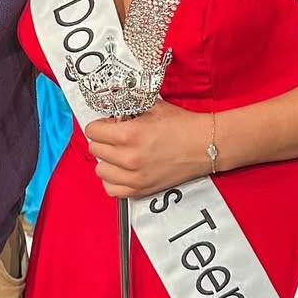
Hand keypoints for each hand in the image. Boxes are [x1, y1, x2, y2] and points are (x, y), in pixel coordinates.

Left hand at [85, 99, 208, 197]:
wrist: (205, 145)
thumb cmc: (182, 125)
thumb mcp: (152, 107)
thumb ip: (128, 109)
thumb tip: (112, 114)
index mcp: (129, 134)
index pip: (92, 131)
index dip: (99, 125)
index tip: (108, 124)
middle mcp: (128, 158)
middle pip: (95, 150)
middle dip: (102, 140)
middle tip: (116, 136)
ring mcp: (135, 177)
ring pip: (100, 171)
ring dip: (106, 160)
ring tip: (119, 153)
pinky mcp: (142, 189)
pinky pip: (112, 190)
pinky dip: (113, 180)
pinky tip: (122, 171)